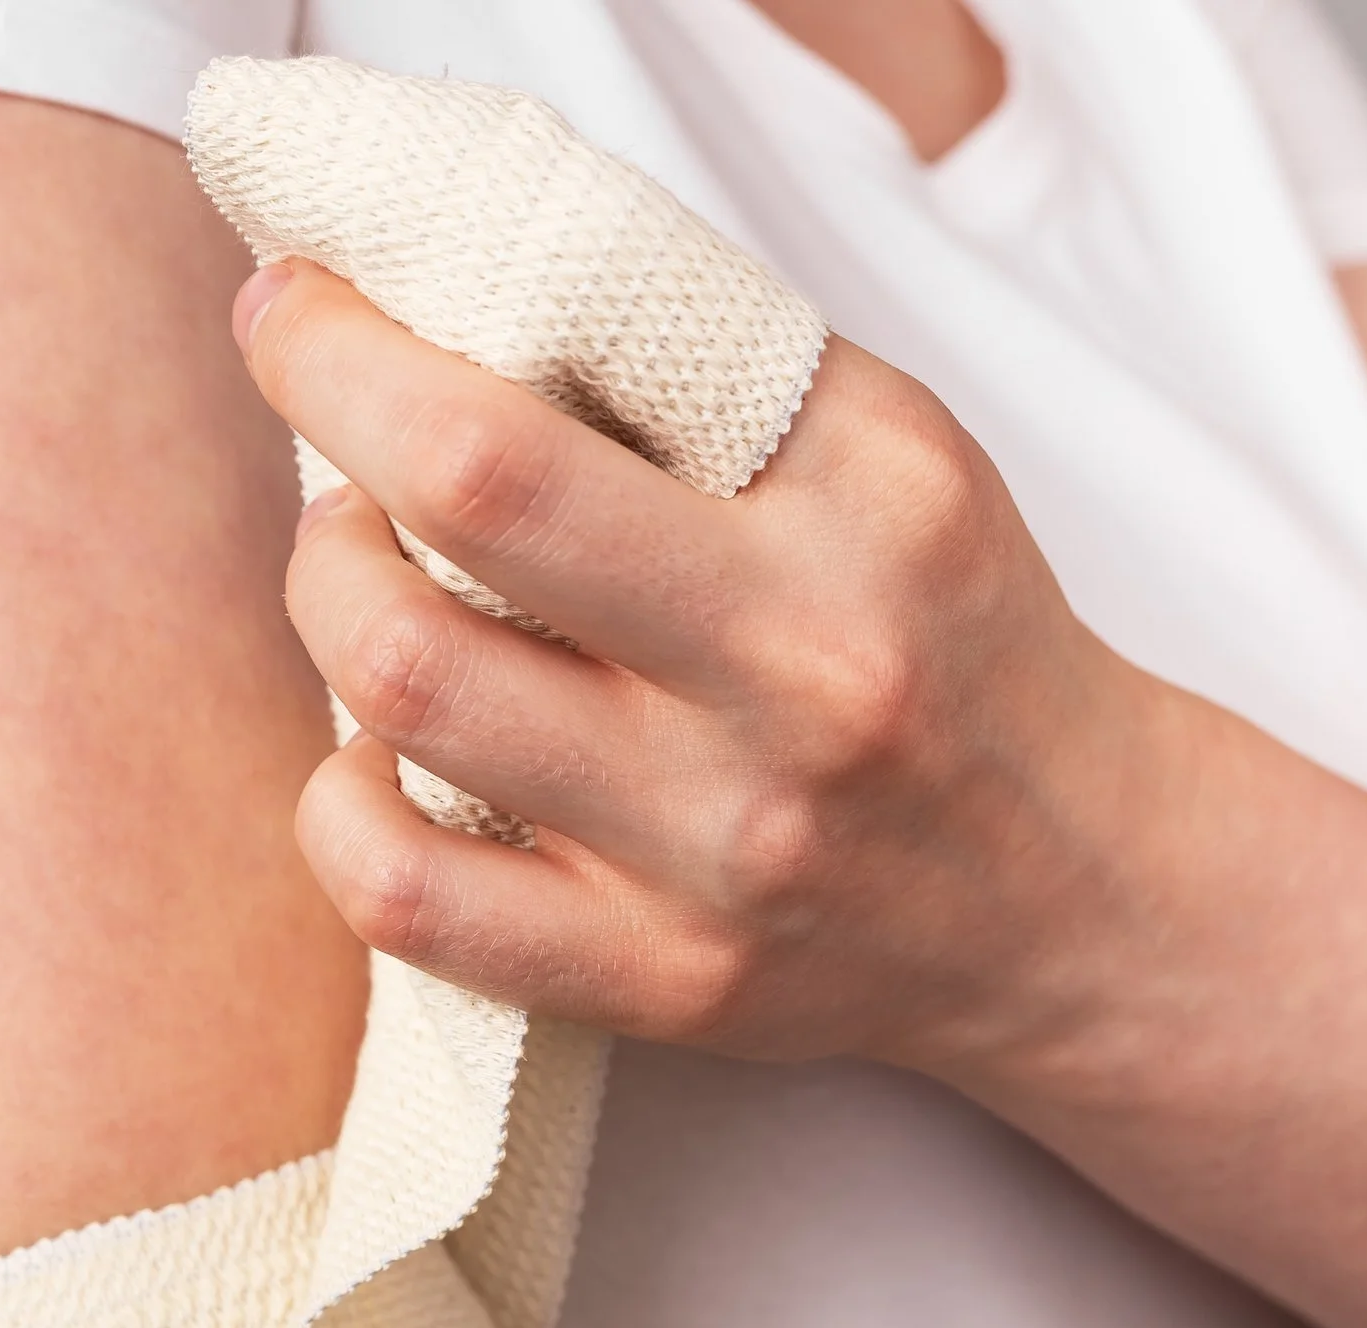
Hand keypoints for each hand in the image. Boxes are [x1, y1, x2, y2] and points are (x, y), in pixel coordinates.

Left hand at [234, 261, 1168, 1083]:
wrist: (1070, 887)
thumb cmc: (945, 637)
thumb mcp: (887, 452)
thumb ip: (693, 366)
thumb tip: (440, 306)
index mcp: (857, 524)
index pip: (521, 423)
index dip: (349, 353)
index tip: (297, 311)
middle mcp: (795, 690)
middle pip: (450, 536)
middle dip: (328, 455)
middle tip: (340, 445)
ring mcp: (722, 857)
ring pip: (406, 696)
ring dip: (338, 604)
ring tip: (375, 583)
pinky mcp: (665, 982)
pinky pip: (408, 899)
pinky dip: (341, 805)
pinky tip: (379, 757)